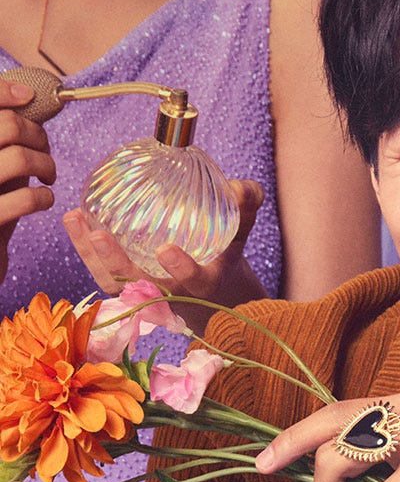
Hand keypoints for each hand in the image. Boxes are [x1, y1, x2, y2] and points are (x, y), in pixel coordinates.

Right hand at [0, 78, 55, 281]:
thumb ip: (3, 141)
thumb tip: (26, 102)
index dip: (3, 92)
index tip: (27, 97)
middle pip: (7, 125)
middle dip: (37, 134)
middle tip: (44, 148)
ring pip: (20, 157)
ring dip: (45, 163)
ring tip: (48, 175)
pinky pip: (27, 197)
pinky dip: (44, 196)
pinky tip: (44, 199)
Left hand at [62, 179, 265, 335]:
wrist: (208, 289)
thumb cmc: (222, 254)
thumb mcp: (238, 232)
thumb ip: (244, 208)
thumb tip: (241, 187)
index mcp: (203, 284)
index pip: (194, 282)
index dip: (182, 269)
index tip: (167, 250)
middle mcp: (171, 294)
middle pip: (141, 286)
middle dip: (119, 264)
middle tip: (102, 235)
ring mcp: (145, 294)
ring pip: (115, 281)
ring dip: (93, 255)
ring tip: (77, 219)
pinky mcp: (126, 287)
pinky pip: (102, 272)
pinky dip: (85, 248)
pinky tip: (74, 219)